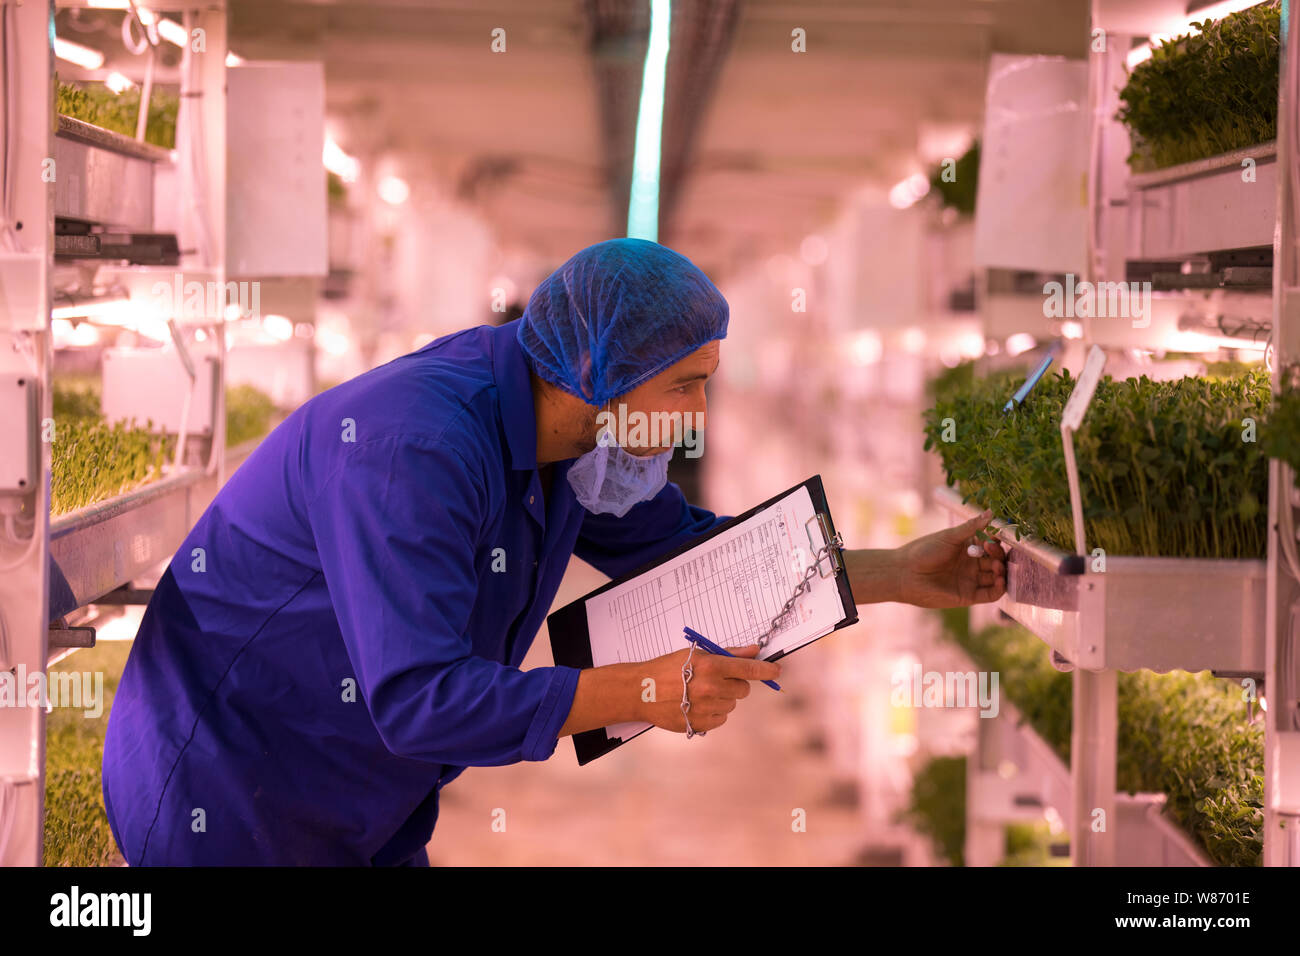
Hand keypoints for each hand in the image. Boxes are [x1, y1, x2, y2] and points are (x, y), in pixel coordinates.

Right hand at [635, 644, 780, 733]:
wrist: (641, 691)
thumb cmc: (668, 668)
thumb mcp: (696, 654)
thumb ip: (729, 654)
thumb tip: (755, 650)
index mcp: (712, 666)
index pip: (749, 669)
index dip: (766, 670)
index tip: (777, 671)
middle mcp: (712, 688)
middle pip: (743, 689)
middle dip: (735, 684)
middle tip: (716, 679)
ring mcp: (707, 708)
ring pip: (732, 705)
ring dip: (723, 699)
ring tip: (699, 693)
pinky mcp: (702, 724)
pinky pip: (721, 718)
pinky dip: (714, 713)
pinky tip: (696, 705)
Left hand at [895, 510, 1006, 607]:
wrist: (905, 574)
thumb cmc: (924, 551)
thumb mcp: (949, 537)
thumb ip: (971, 527)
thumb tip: (990, 512)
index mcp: (968, 547)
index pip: (991, 545)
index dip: (996, 542)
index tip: (996, 538)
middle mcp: (972, 564)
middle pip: (996, 561)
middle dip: (999, 556)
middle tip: (992, 551)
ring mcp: (971, 580)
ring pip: (996, 577)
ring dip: (1001, 571)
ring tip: (996, 566)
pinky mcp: (969, 596)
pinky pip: (990, 594)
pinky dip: (999, 588)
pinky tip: (1000, 580)